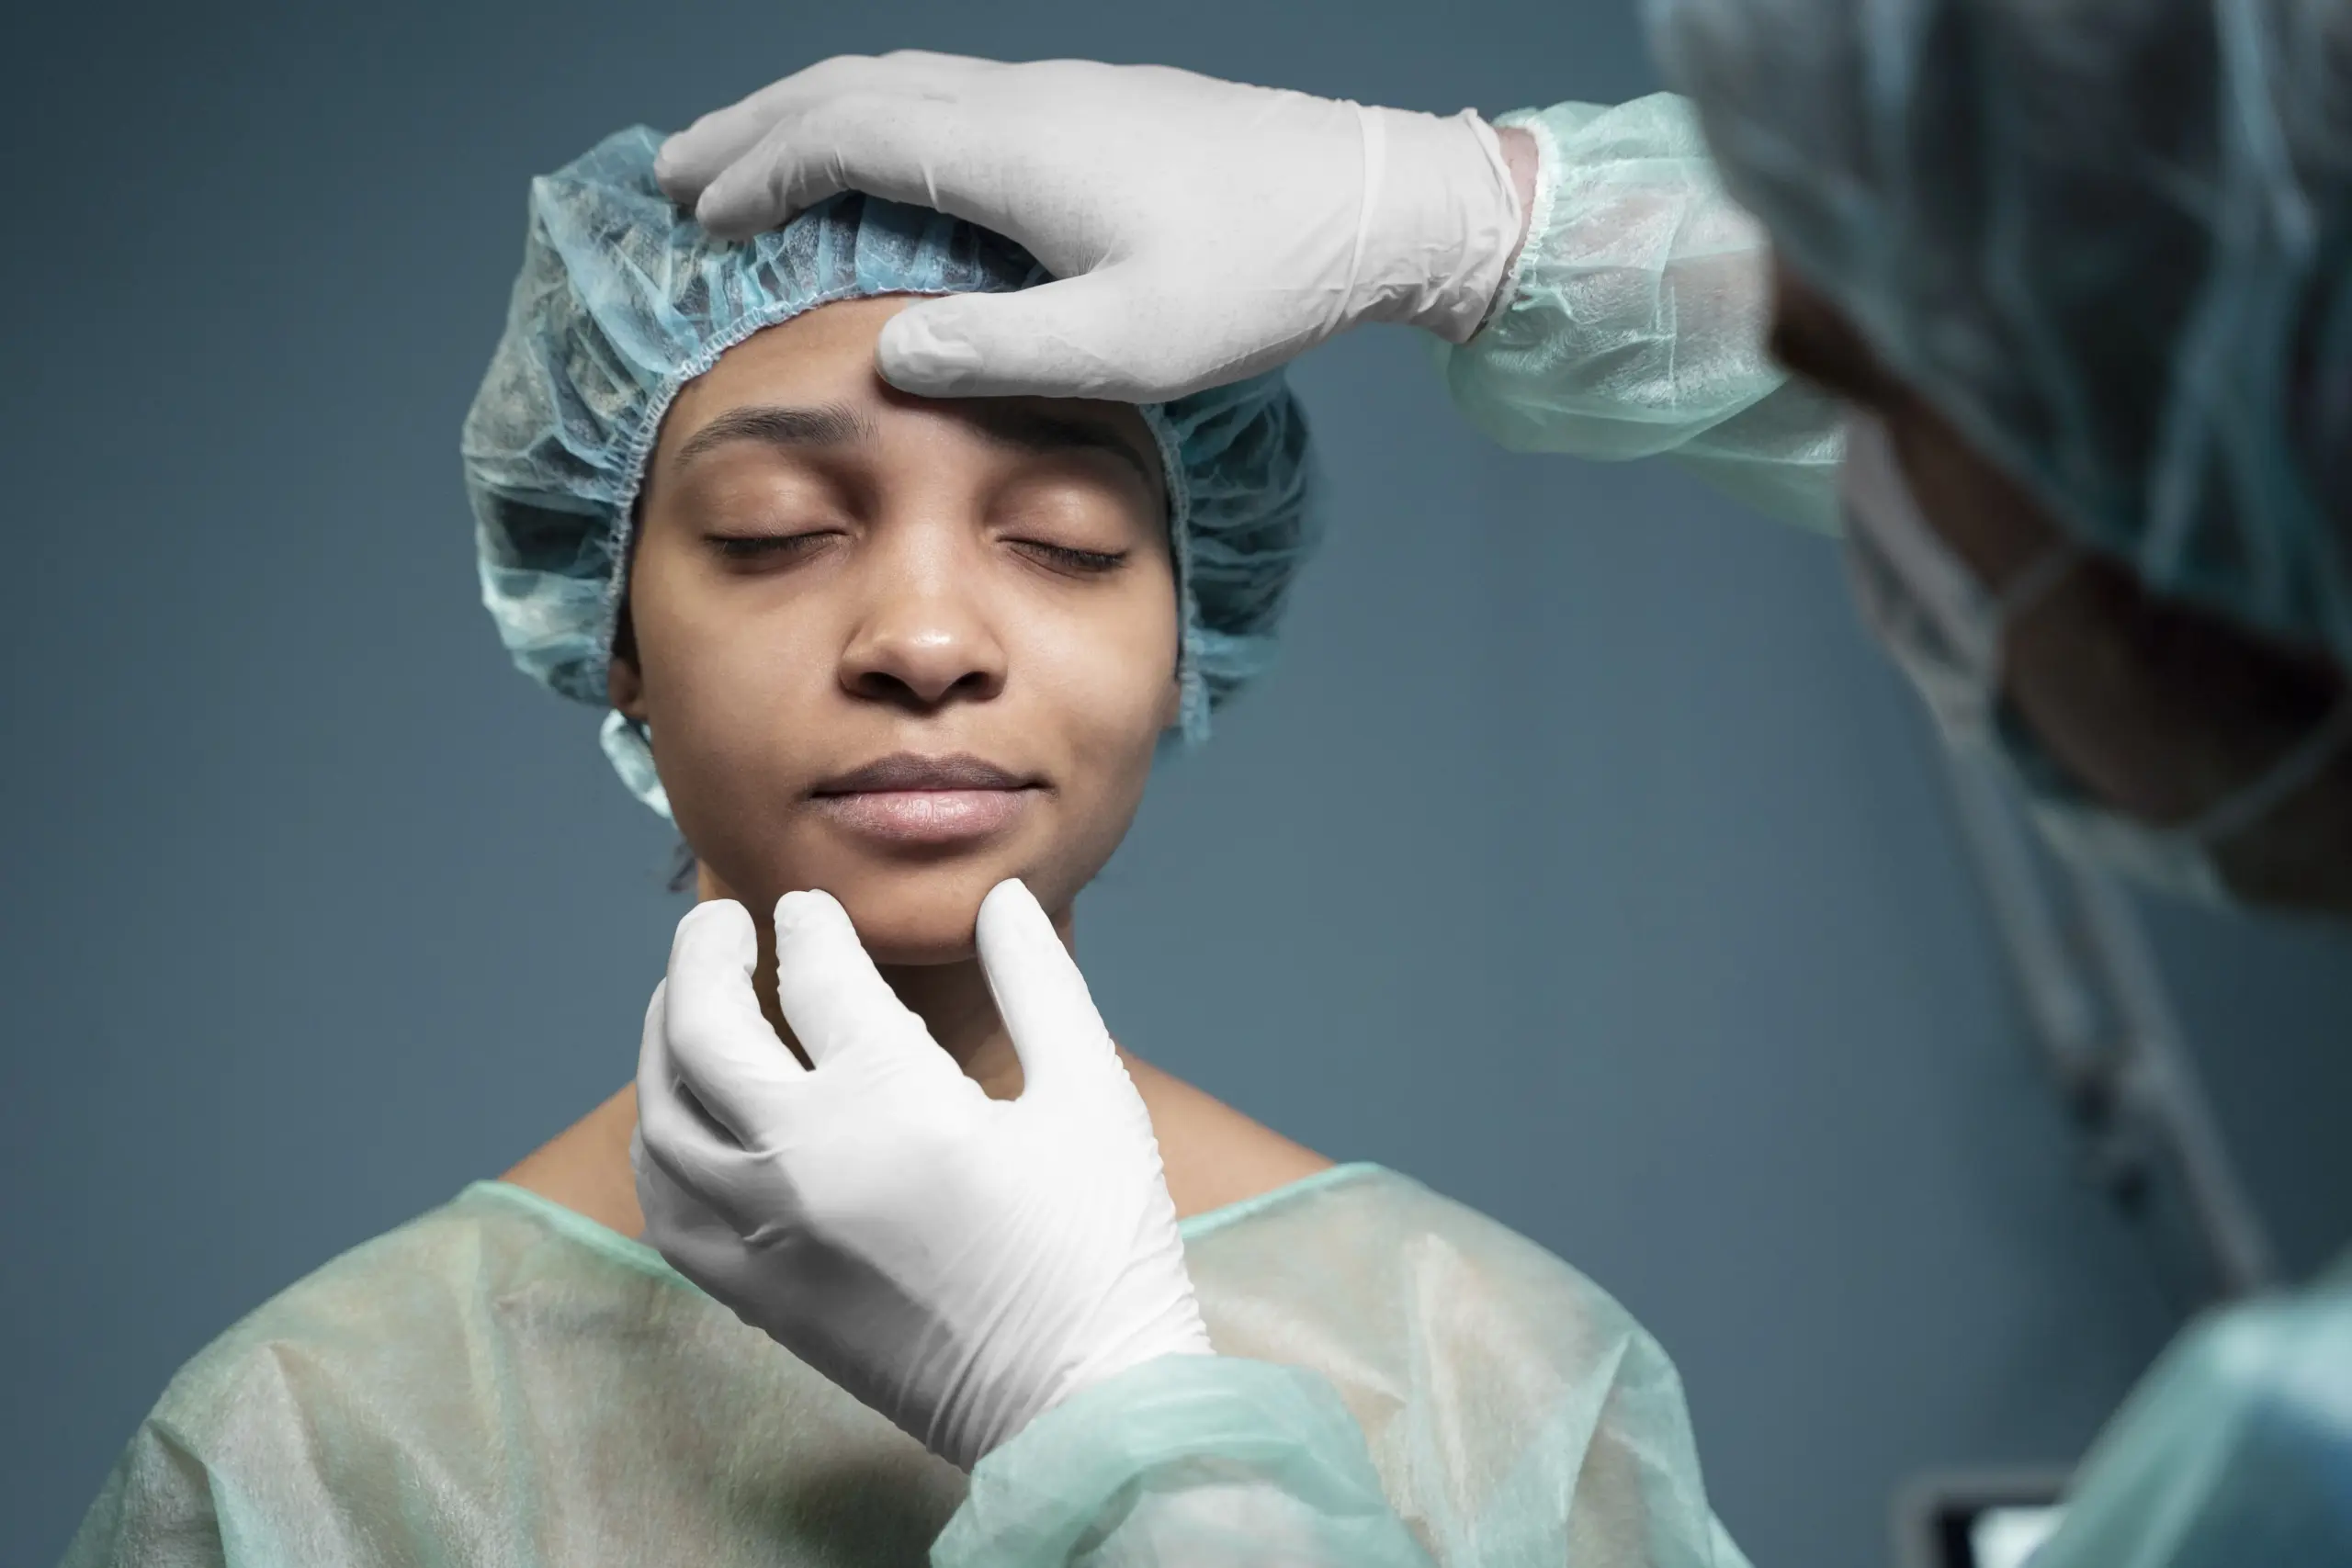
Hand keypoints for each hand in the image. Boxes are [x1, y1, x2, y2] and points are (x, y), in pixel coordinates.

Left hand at [631, 879, 1211, 1469]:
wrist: (1080, 1406)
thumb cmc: (1098, 1249)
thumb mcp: (1090, 1094)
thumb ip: (1038, 982)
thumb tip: (998, 897)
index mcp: (892, 1101)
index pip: (815, 974)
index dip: (810, 926)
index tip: (811, 909)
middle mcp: (803, 1163)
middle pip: (703, 1029)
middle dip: (701, 955)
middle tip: (720, 923)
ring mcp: (767, 1237)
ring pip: (664, 1117)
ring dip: (664, 1042)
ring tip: (687, 1003)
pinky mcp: (760, 1298)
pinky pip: (668, 1210)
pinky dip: (660, 1148)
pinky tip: (685, 1119)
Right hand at [653, 52, 1525, 399]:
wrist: (1374, 199)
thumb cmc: (1261, 277)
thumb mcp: (1130, 345)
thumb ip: (1000, 351)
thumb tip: (889, 351)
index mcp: (1011, 150)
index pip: (845, 136)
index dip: (759, 170)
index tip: (696, 215)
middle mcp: (1019, 101)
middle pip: (852, 88)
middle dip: (754, 127)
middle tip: (674, 172)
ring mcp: (1057, 95)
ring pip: (900, 82)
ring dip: (811, 116)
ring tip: (750, 157)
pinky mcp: (1091, 110)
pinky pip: (946, 96)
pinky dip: (877, 120)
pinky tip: (882, 162)